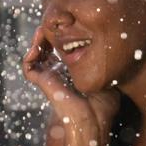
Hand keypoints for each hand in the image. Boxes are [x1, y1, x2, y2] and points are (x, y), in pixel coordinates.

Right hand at [22, 27, 120, 145]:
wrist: (92, 120)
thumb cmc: (103, 108)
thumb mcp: (109, 81)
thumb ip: (107, 69)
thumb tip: (117, 56)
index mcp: (74, 75)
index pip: (64, 53)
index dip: (65, 38)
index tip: (71, 27)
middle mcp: (60, 75)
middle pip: (49, 50)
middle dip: (51, 35)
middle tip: (55, 24)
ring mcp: (50, 79)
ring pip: (36, 55)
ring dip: (38, 40)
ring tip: (44, 29)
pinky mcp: (42, 82)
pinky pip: (28, 66)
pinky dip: (29, 54)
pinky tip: (39, 45)